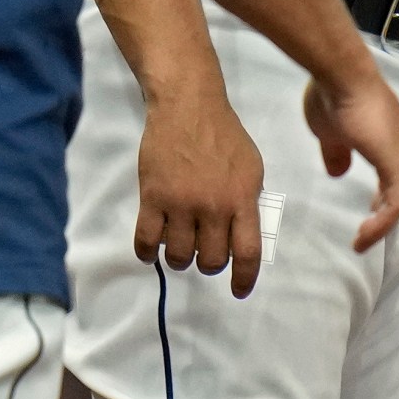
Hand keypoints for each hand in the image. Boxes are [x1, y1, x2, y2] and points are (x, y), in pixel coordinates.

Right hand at [134, 81, 268, 297]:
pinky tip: (153, 248)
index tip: (238, 291)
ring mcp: (181, 204)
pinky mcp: (152, 198)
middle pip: (210, 261)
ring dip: (179, 257)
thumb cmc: (224, 135)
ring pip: (178, 257)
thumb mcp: (252, 167)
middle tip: (203, 248)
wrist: (188, 106)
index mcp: (242, 199)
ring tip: (180, 242)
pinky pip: (146, 242)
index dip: (244, 279)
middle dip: (208, 262)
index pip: (247, 253)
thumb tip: (243, 236)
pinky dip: (148, 253)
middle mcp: (213, 206)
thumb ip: (249, 202)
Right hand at [301, 70, 398, 251]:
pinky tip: (365, 234)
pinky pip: (397, 202)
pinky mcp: (397, 163)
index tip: (369, 209)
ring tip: (363, 238)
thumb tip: (338, 171)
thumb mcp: (329, 132)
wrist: (341, 75)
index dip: (383, 194)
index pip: (394, 172)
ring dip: (383, 222)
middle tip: (368, 229)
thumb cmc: (333, 97)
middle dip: (385, 211)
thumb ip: (337, 153)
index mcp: (391, 134)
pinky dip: (383, 222)